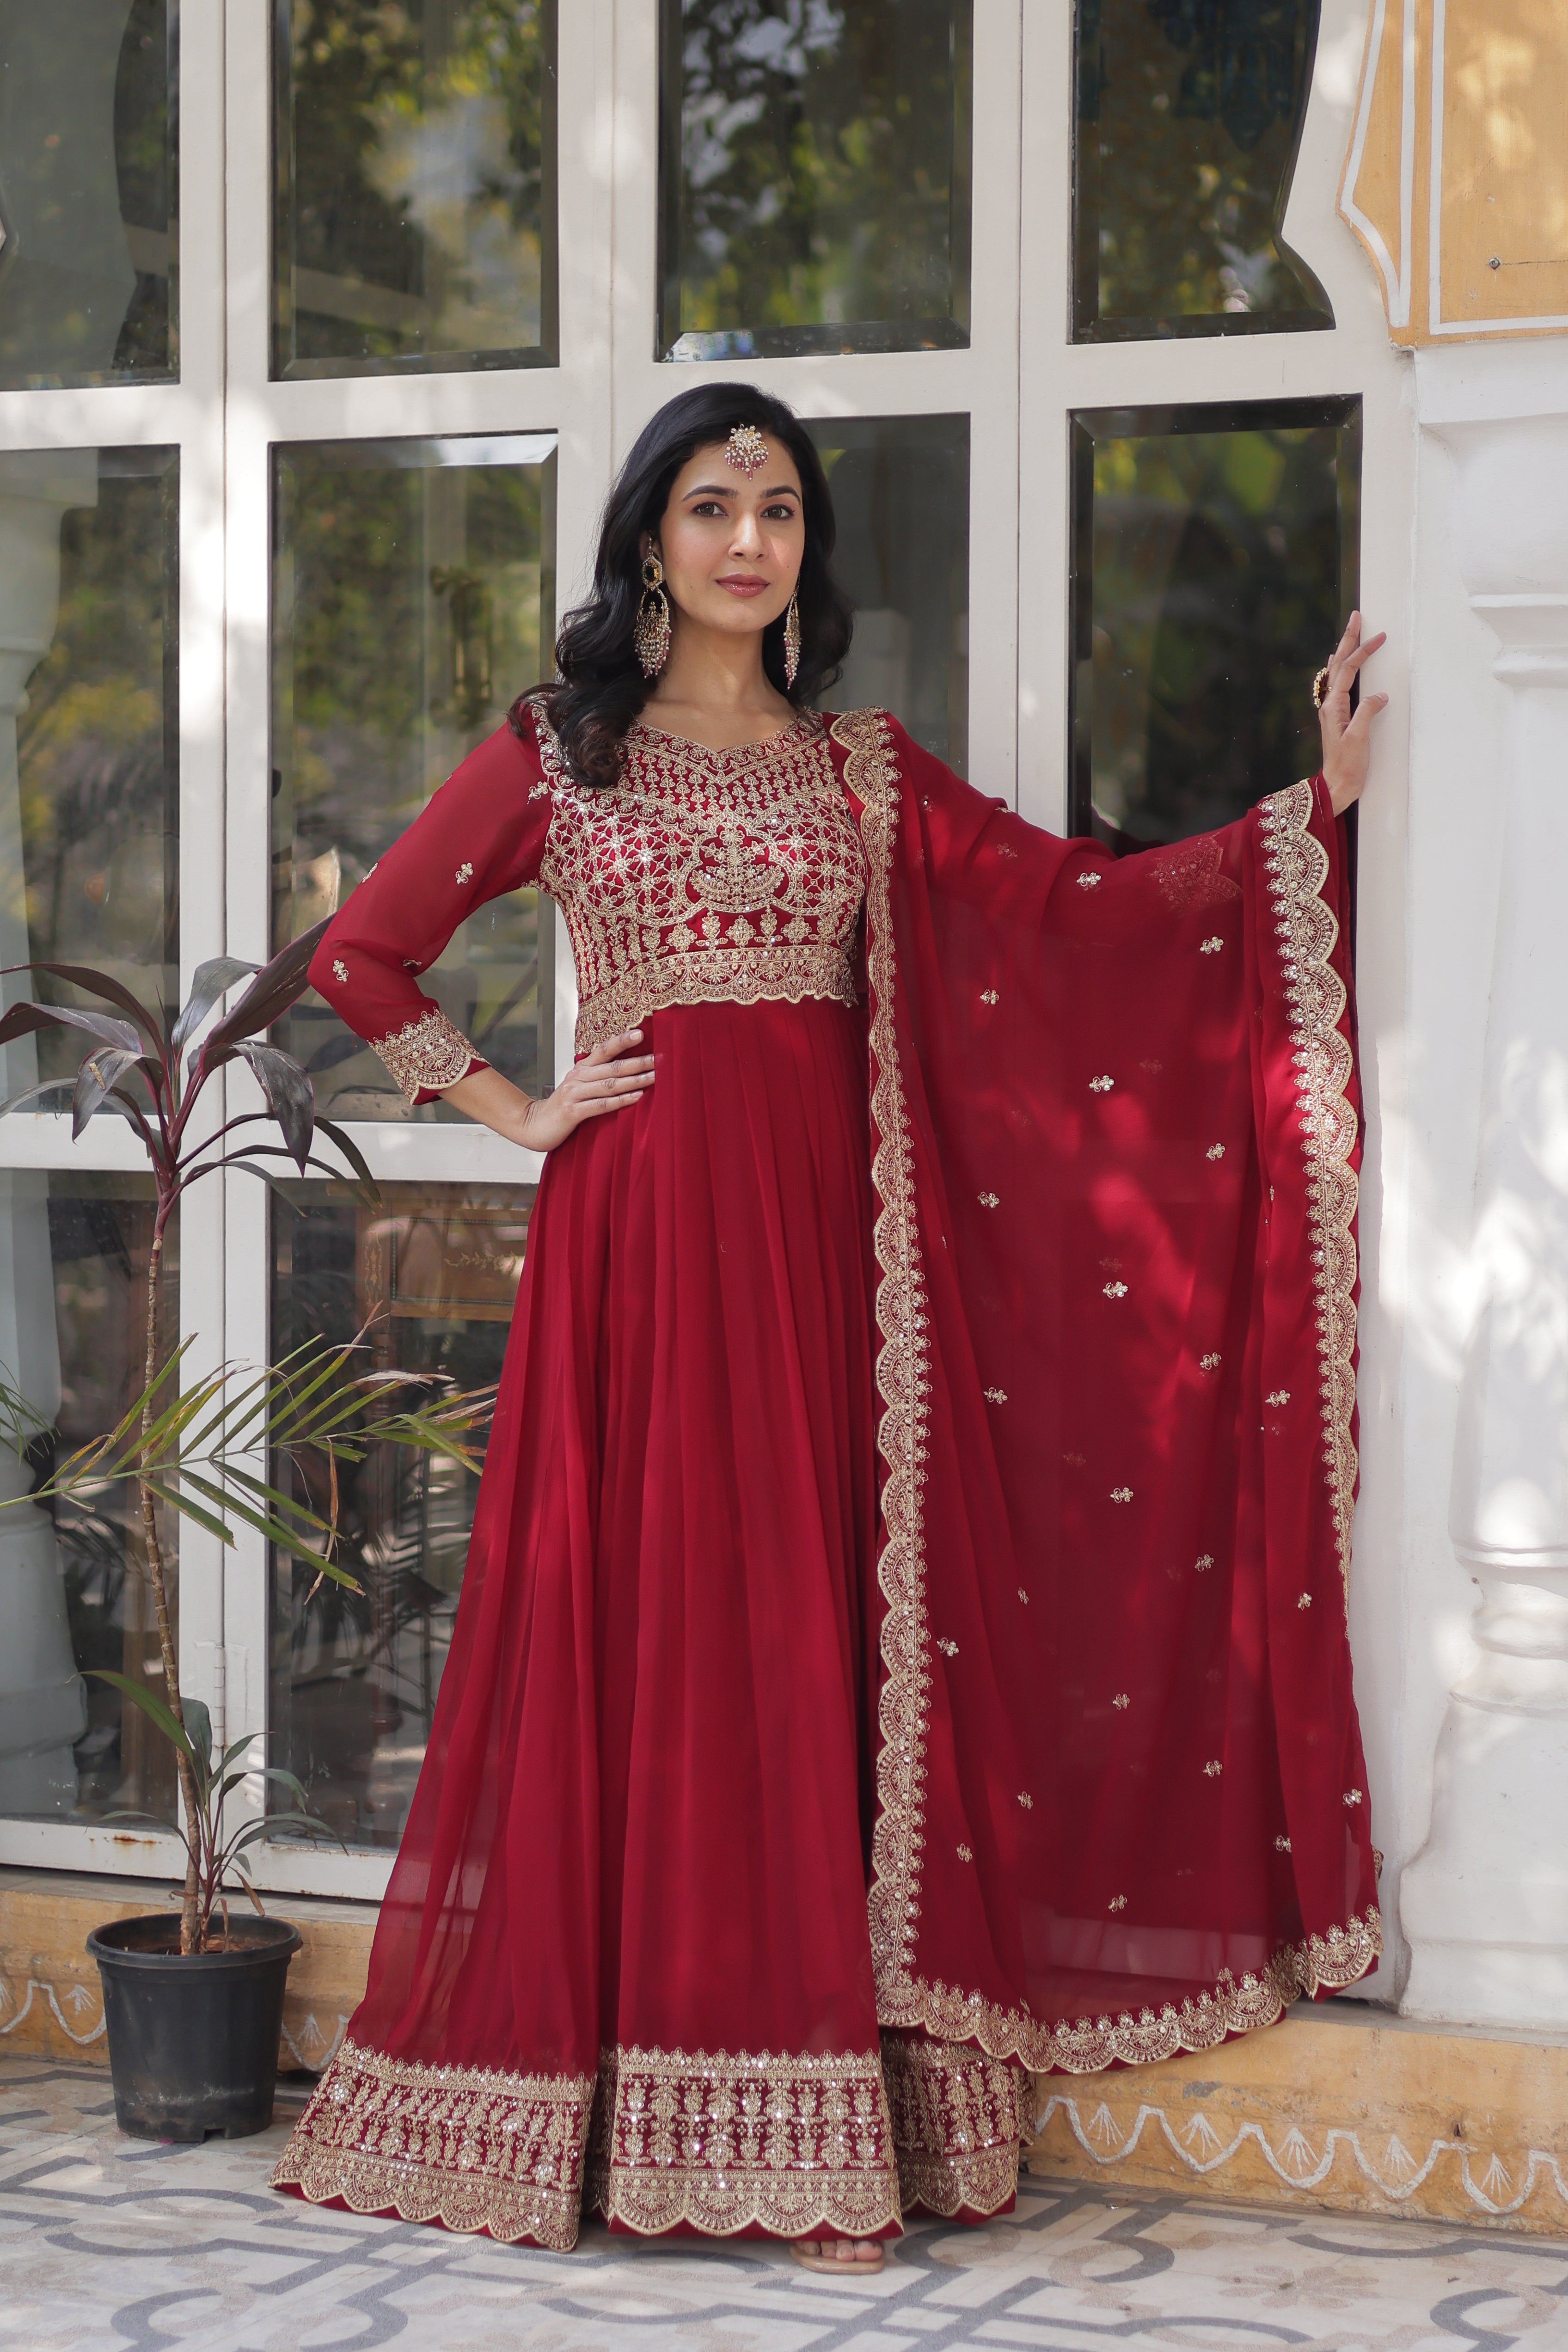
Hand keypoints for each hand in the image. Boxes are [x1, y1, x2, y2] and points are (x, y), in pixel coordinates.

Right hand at [444, 1031, 654, 1152]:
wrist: (532, 1125)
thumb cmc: (563, 1107)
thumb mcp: (579, 1087)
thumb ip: (598, 1078)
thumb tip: (628, 1070)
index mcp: (581, 1069)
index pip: (603, 1049)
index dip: (622, 1040)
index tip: (642, 1033)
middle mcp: (578, 1078)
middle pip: (612, 1066)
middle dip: (638, 1062)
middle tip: (661, 1058)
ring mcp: (574, 1094)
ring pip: (609, 1084)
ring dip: (634, 1080)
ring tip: (655, 1076)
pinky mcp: (572, 1112)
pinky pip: (601, 1105)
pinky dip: (620, 1100)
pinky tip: (637, 1097)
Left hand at [1317, 612, 1388, 814]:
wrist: (1336, 786)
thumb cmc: (1347, 766)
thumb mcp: (1358, 739)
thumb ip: (1367, 713)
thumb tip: (1379, 695)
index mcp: (1334, 707)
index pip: (1349, 670)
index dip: (1363, 651)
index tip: (1379, 636)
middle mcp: (1330, 705)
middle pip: (1339, 665)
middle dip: (1349, 640)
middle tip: (1356, 617)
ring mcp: (1333, 710)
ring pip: (1337, 672)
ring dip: (1344, 651)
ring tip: (1351, 633)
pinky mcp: (1338, 717)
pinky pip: (1339, 685)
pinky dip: (1342, 669)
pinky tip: (1342, 666)